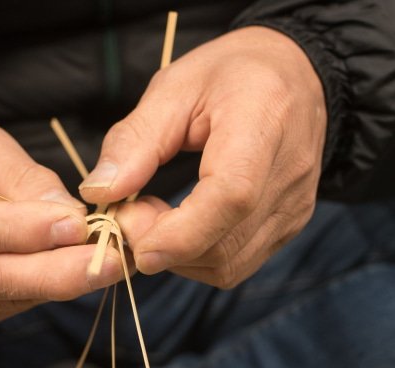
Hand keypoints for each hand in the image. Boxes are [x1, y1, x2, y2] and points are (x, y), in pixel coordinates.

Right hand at [0, 125, 123, 324]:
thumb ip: (24, 180)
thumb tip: (68, 218)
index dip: (22, 232)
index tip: (76, 226)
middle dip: (56, 273)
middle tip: (112, 263)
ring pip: (3, 297)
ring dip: (60, 283)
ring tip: (107, 264)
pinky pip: (6, 306)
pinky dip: (44, 290)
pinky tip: (70, 271)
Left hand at [79, 26, 326, 287]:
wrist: (294, 76)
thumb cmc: (229, 75)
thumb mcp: (172, 89)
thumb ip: (134, 141)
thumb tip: (98, 194)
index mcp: (263, 122)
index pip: (232, 196)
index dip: (179, 232)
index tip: (130, 236)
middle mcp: (290, 174)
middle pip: (224, 244)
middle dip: (162, 245)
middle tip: (127, 213)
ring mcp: (295, 207)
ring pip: (228, 265)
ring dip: (176, 257)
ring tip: (151, 215)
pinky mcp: (290, 226)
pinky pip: (237, 263)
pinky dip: (195, 258)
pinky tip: (177, 225)